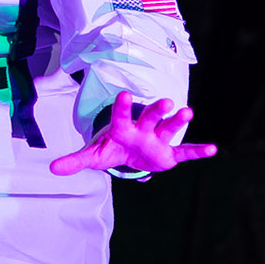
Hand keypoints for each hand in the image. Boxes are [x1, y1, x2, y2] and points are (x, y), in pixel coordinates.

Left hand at [49, 90, 217, 176]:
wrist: (126, 154)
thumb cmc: (110, 149)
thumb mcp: (93, 156)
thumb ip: (75, 160)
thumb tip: (52, 168)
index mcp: (121, 129)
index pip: (121, 116)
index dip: (122, 107)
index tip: (123, 95)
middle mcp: (141, 130)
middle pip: (149, 117)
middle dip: (156, 111)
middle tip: (165, 101)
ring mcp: (157, 140)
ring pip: (168, 129)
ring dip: (177, 122)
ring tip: (187, 112)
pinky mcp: (169, 154)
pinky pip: (184, 152)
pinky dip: (197, 151)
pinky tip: (213, 149)